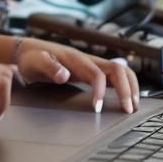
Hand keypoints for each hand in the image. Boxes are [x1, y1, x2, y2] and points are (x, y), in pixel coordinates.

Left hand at [14, 38, 139, 114]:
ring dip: (131, 87)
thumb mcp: (34, 63)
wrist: (29, 51)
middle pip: (118, 69)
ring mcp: (93, 64)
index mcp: (76, 59)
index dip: (100, 91)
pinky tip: (127, 99)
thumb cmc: (32, 59)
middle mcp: (88, 60)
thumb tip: (64, 75)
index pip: (96, 74)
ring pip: (121, 71)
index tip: (97, 108)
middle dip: (126, 89)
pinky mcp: (93, 70)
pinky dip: (126, 86)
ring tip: (133, 106)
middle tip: (128, 110)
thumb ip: (48, 68)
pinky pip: (116, 76)